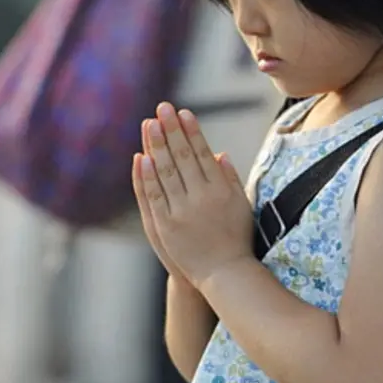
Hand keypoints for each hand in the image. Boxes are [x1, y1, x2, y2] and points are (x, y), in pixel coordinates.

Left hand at [132, 102, 254, 291]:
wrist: (224, 274)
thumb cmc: (236, 237)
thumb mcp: (241, 204)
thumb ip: (229, 178)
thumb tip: (218, 153)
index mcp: (221, 188)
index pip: (202, 152)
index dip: (192, 130)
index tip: (184, 111)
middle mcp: (201, 197)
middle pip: (182, 156)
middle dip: (171, 129)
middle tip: (163, 107)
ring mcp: (182, 211)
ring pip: (166, 171)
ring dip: (156, 145)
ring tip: (149, 123)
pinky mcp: (166, 226)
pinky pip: (154, 196)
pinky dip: (147, 176)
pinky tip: (142, 157)